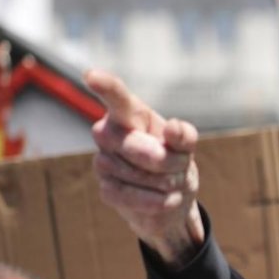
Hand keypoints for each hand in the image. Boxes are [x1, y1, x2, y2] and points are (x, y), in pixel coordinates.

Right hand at [85, 69, 204, 266]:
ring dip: (167, 184)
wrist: (172, 199)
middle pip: (139, 149)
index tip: (92, 76)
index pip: (116, 97)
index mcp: (129, 115)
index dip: (105, 86)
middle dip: (169, 162)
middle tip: (179, 166)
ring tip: (170, 182)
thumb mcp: (186, 147)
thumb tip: (173, 127)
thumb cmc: (176, 162)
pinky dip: (157, 201)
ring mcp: (103, 162)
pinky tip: (164, 199)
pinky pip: (132, 197)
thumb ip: (184, 135)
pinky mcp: (106, 190)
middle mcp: (109, 134)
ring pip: (139, 176)